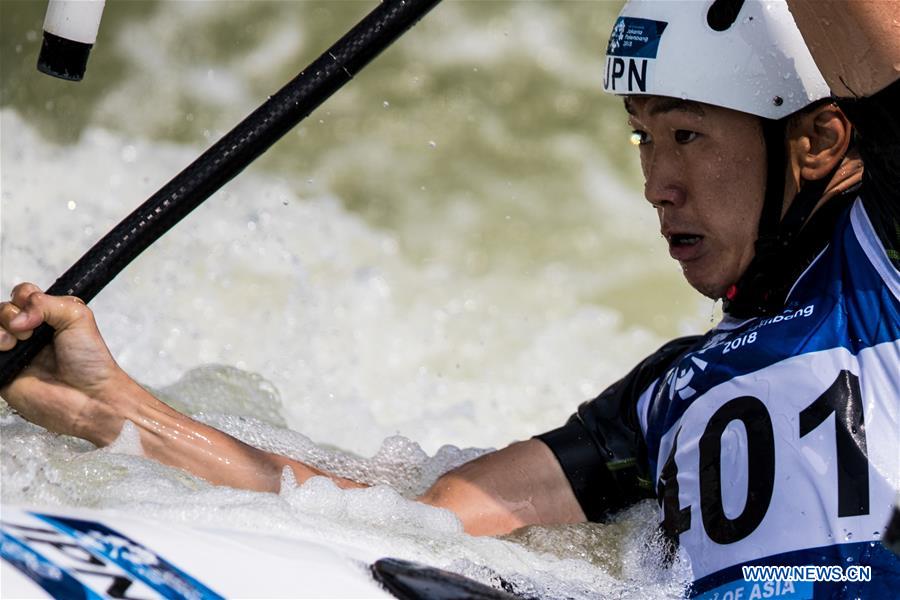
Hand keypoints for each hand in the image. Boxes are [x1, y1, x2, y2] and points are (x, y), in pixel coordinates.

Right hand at [0, 282, 134, 445]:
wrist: (89, 397)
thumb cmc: (90, 360)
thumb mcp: (77, 317)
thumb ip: (47, 303)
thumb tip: (17, 316)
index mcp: (48, 317)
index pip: (21, 295)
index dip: (22, 298)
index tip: (35, 314)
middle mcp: (29, 333)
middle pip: (2, 310)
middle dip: (9, 314)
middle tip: (28, 333)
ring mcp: (14, 352)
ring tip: (15, 344)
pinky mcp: (3, 372)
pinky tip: (6, 350)